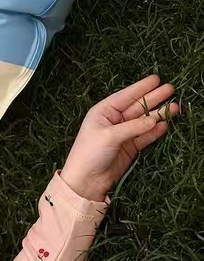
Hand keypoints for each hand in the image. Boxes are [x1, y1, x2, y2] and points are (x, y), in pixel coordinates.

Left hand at [60, 74, 179, 200]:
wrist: (85, 181)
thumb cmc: (90, 153)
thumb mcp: (110, 136)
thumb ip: (133, 127)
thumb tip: (155, 119)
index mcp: (103, 112)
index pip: (125, 96)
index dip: (141, 88)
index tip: (157, 79)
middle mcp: (114, 121)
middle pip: (137, 107)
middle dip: (154, 98)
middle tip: (171, 89)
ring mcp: (123, 134)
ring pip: (144, 121)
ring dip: (159, 114)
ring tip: (175, 107)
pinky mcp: (129, 148)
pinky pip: (145, 136)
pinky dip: (155, 131)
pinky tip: (166, 124)